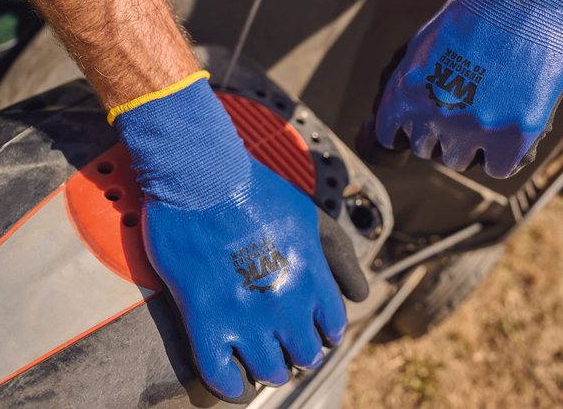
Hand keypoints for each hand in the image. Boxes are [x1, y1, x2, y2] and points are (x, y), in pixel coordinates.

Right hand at [112, 73, 367, 401]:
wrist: (201, 174)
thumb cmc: (255, 190)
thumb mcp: (311, 216)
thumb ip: (339, 257)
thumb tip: (361, 295)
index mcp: (313, 277)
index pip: (332, 328)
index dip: (323, 333)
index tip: (311, 332)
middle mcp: (286, 303)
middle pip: (305, 355)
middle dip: (298, 353)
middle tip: (283, 345)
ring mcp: (246, 315)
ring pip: (269, 372)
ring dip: (268, 370)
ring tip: (258, 360)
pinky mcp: (205, 320)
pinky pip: (221, 376)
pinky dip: (230, 387)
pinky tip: (233, 383)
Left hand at [374, 0, 562, 177]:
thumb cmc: (480, 10)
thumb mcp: (425, 42)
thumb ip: (410, 83)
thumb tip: (401, 117)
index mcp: (406, 90)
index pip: (391, 135)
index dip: (410, 127)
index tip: (425, 120)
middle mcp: (434, 113)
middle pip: (426, 149)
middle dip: (440, 133)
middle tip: (465, 109)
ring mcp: (474, 127)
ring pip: (458, 161)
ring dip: (470, 145)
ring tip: (488, 114)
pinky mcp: (513, 136)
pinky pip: (497, 168)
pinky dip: (501, 156)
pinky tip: (507, 132)